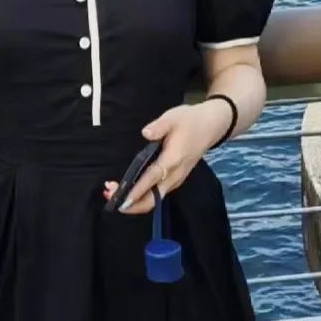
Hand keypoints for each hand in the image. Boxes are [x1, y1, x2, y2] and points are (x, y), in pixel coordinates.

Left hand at [102, 102, 229, 214]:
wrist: (210, 126)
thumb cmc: (189, 120)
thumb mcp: (173, 117)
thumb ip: (159, 126)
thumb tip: (145, 133)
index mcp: (173, 159)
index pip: (152, 178)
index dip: (137, 190)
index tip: (122, 199)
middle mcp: (175, 175)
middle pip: (153, 198)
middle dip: (132, 203)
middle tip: (110, 196)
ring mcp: (176, 179)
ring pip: (155, 199)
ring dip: (135, 201)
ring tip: (113, 194)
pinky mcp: (175, 179)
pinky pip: (158, 194)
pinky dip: (142, 196)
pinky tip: (129, 190)